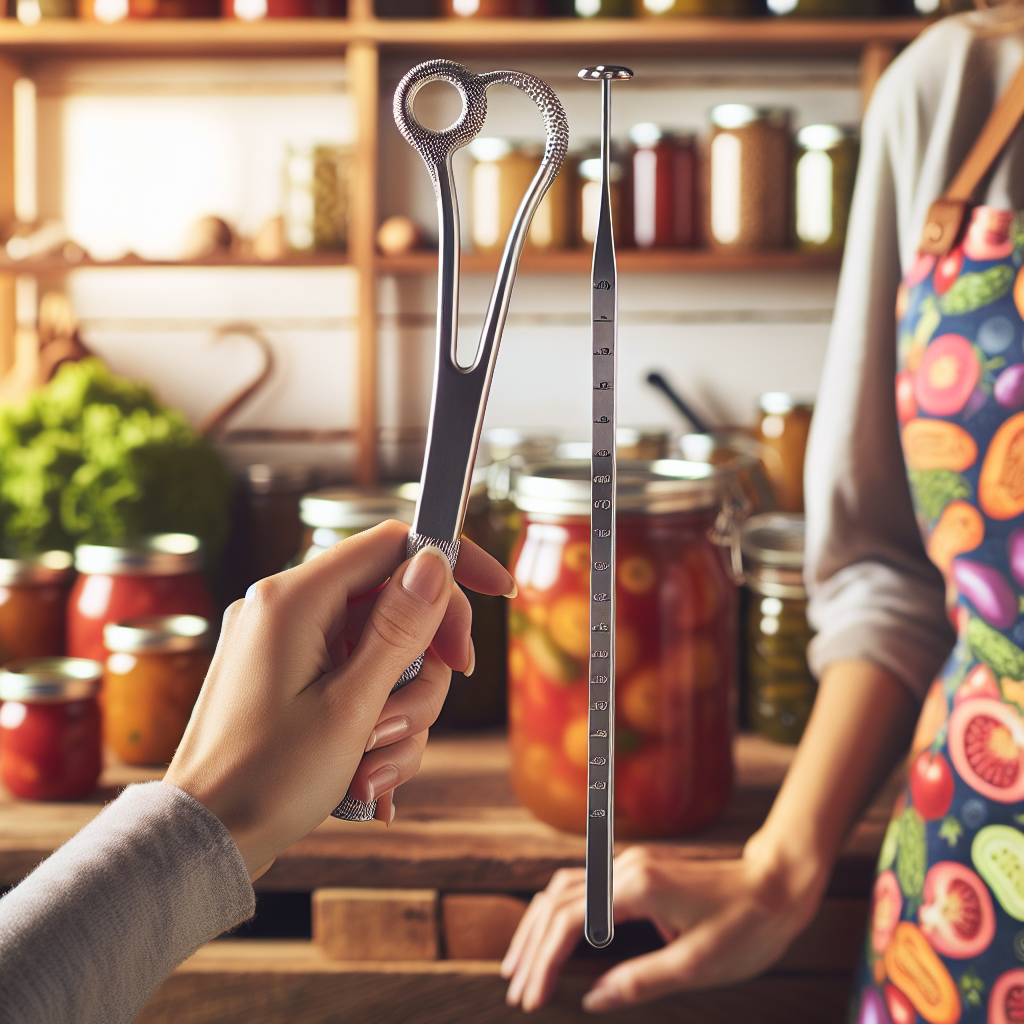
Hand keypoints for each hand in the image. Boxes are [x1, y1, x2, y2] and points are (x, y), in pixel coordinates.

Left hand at [164, 520, 513, 878]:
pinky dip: (374, 723)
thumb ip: (398, 629)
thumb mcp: (351, 706)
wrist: (203, 843)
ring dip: (399, 712)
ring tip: (374, 767)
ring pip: (384, 652)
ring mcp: (286, 644)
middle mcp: (287, 609)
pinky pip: (357, 679)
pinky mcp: (289, 676)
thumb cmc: (266, 783)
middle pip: (395, 606)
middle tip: (419, 717)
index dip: (450, 564)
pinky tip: (365, 777)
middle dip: (422, 668)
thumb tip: (433, 563)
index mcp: (294, 600)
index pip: (392, 544)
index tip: (500, 591)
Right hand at [501, 840, 825, 1013]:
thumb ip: (640, 981)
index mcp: (637, 888)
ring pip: (566, 889)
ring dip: (541, 926)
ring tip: (523, 963)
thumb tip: (593, 1000)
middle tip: (516, 986)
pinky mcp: (639, 870)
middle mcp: (626, 867)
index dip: (545, 961)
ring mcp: (631, 864)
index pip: (569, 921)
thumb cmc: (747, 925)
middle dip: (532, 945)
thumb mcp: (697, 965)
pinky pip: (585, 888)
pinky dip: (562, 913)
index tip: (531, 997)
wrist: (780, 883)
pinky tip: (558, 938)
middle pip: (556, 900)